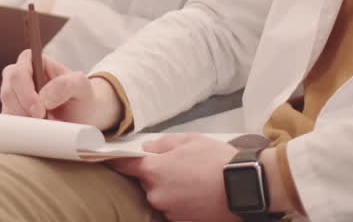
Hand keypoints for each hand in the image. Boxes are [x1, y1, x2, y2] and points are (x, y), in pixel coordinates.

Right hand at [0, 51, 122, 129]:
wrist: (81, 117)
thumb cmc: (81, 96)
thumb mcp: (81, 86)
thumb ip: (66, 85)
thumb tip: (44, 97)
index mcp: (33, 62)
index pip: (18, 72)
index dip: (25, 91)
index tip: (40, 110)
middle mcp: (19, 77)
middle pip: (8, 92)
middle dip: (24, 110)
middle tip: (43, 121)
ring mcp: (13, 97)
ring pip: (7, 109)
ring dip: (23, 122)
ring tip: (46, 124)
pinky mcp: (12, 114)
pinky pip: (7, 124)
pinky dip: (20, 131)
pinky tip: (37, 131)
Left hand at [110, 134, 240, 221]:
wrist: (245, 187)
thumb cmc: (218, 160)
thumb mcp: (190, 141)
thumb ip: (163, 144)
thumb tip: (146, 149)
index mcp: (155, 170)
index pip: (125, 165)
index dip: (116, 160)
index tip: (108, 158)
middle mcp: (157, 194)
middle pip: (147, 183)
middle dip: (157, 176)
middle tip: (180, 168)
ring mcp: (170, 211)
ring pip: (161, 198)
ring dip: (171, 190)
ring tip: (194, 182)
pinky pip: (174, 210)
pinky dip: (182, 203)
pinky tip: (198, 195)